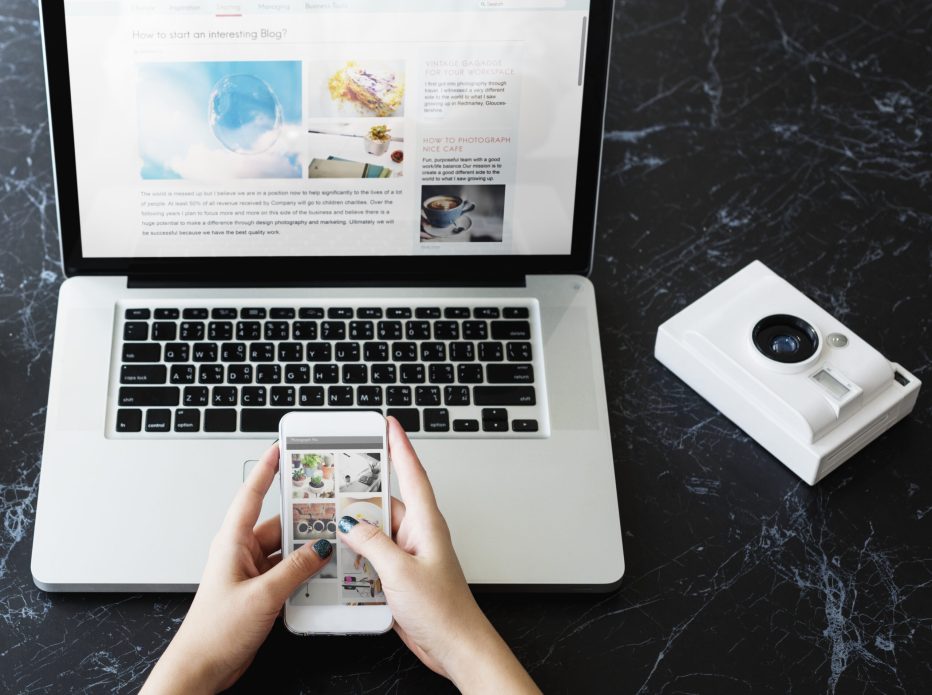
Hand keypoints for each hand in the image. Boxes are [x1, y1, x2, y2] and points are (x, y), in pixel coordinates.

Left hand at [142, 443, 330, 693]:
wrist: (202, 669)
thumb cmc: (215, 632)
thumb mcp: (262, 596)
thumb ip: (295, 569)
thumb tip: (320, 546)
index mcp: (233, 542)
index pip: (251, 495)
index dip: (266, 470)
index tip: (281, 450)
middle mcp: (241, 553)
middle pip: (279, 524)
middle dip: (304, 519)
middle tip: (331, 507)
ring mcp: (251, 572)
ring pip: (286, 550)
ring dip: (307, 551)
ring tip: (333, 546)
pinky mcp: (259, 591)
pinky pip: (287, 571)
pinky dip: (304, 572)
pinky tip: (321, 575)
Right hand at [339, 417, 540, 693]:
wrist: (455, 647)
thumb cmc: (444, 611)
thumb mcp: (401, 573)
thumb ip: (373, 544)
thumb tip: (351, 523)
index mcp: (425, 523)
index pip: (412, 473)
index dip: (400, 446)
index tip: (388, 423)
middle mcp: (417, 534)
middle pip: (382, 504)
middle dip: (358, 500)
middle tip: (332, 490)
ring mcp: (408, 554)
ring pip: (373, 533)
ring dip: (355, 536)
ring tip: (333, 536)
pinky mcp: (400, 574)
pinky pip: (372, 556)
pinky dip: (357, 559)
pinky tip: (343, 567)